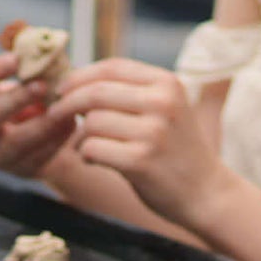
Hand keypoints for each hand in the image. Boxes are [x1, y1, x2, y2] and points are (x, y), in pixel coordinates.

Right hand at [0, 49, 74, 177]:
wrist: (42, 138)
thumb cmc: (30, 101)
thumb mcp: (25, 85)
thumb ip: (31, 73)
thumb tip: (50, 56)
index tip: (16, 58)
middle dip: (15, 99)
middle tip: (41, 85)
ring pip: (15, 142)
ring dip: (42, 124)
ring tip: (65, 108)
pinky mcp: (20, 170)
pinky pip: (37, 156)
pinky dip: (56, 139)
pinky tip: (70, 124)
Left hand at [50, 59, 223, 222]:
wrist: (206, 193)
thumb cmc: (176, 150)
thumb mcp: (165, 109)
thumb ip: (129, 92)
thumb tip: (75, 82)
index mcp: (166, 83)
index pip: (111, 67)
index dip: (79, 76)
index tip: (62, 89)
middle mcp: (162, 103)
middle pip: (95, 92)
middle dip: (67, 104)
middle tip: (55, 116)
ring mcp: (153, 132)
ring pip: (92, 122)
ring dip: (79, 136)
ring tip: (88, 147)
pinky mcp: (141, 161)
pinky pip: (93, 149)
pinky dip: (86, 155)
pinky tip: (95, 161)